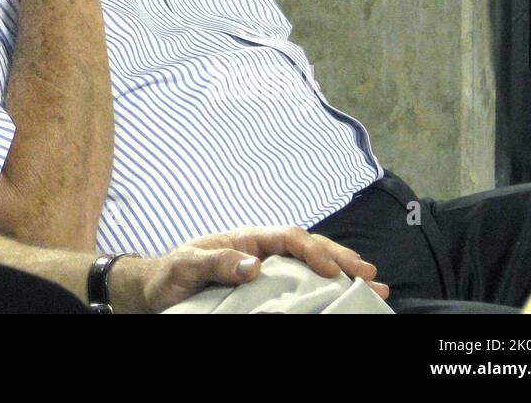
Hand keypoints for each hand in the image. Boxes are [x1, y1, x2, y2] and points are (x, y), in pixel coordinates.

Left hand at [109, 225, 389, 312]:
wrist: (157, 288)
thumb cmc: (171, 273)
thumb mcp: (186, 265)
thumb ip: (216, 262)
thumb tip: (253, 264)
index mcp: (244, 238)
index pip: (287, 237)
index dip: (312, 249)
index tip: (332, 269)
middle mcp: (260, 249)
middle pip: (307, 246)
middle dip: (340, 257)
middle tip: (370, 274)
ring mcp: (265, 267)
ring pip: (310, 262)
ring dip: (341, 269)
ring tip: (372, 283)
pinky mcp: (266, 286)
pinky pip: (300, 280)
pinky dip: (326, 285)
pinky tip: (345, 293)